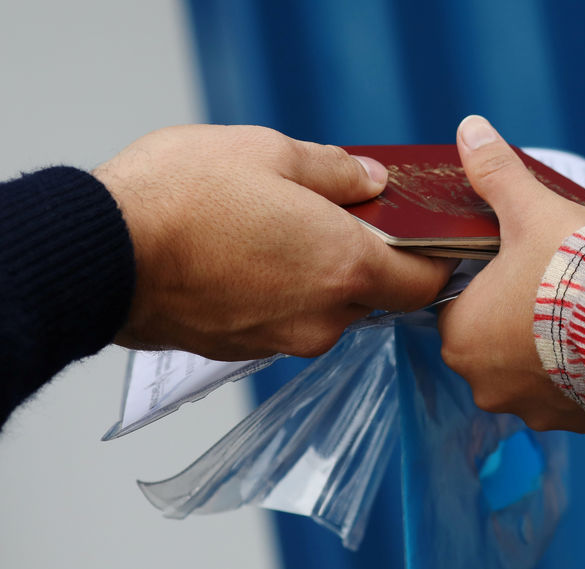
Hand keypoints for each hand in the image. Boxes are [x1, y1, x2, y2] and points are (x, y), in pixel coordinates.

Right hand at [94, 124, 452, 359]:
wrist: (104, 255)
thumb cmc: (184, 196)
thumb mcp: (269, 154)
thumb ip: (335, 172)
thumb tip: (371, 181)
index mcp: (345, 265)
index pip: (422, 282)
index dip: (432, 262)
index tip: (425, 241)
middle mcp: (322, 316)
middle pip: (372, 296)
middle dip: (366, 261)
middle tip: (338, 219)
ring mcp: (281, 340)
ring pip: (326, 311)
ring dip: (318, 278)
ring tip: (279, 233)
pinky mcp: (243, 351)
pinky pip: (283, 323)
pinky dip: (281, 296)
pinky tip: (247, 260)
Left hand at [438, 116, 584, 432]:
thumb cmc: (578, 271)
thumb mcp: (534, 214)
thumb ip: (496, 175)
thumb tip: (469, 128)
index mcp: (461, 333)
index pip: (458, 302)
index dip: (486, 278)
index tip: (517, 263)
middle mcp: (484, 382)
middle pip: (491, 337)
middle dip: (517, 314)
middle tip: (553, 287)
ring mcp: (529, 409)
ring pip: (529, 367)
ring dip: (549, 346)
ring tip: (582, 314)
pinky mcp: (572, 424)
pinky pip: (566, 392)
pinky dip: (578, 370)